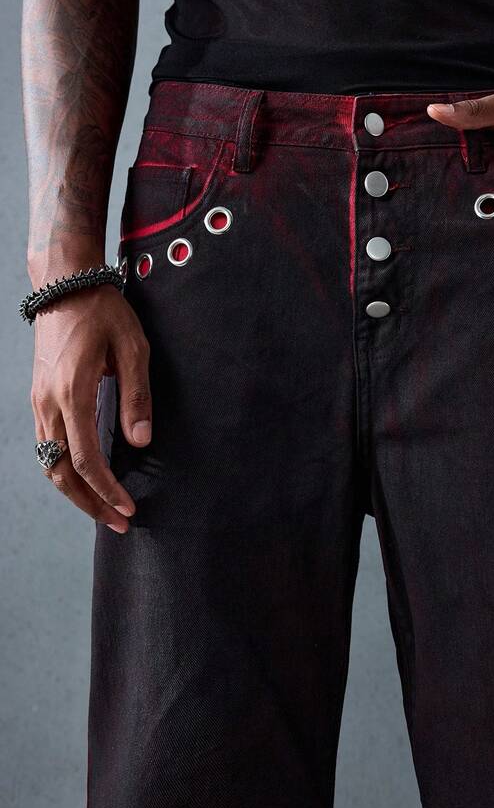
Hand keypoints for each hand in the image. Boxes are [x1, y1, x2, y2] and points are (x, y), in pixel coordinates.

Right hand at [30, 283, 151, 533]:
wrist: (65, 285)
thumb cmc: (103, 312)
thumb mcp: (133, 348)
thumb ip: (137, 396)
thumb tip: (141, 441)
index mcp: (73, 393)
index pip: (86, 459)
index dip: (107, 490)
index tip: (128, 509)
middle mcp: (49, 403)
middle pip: (61, 471)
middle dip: (89, 503)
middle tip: (118, 522)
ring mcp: (39, 401)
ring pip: (49, 462)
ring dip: (75, 491)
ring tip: (104, 508)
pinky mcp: (39, 397)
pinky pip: (46, 445)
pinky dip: (64, 470)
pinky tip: (85, 478)